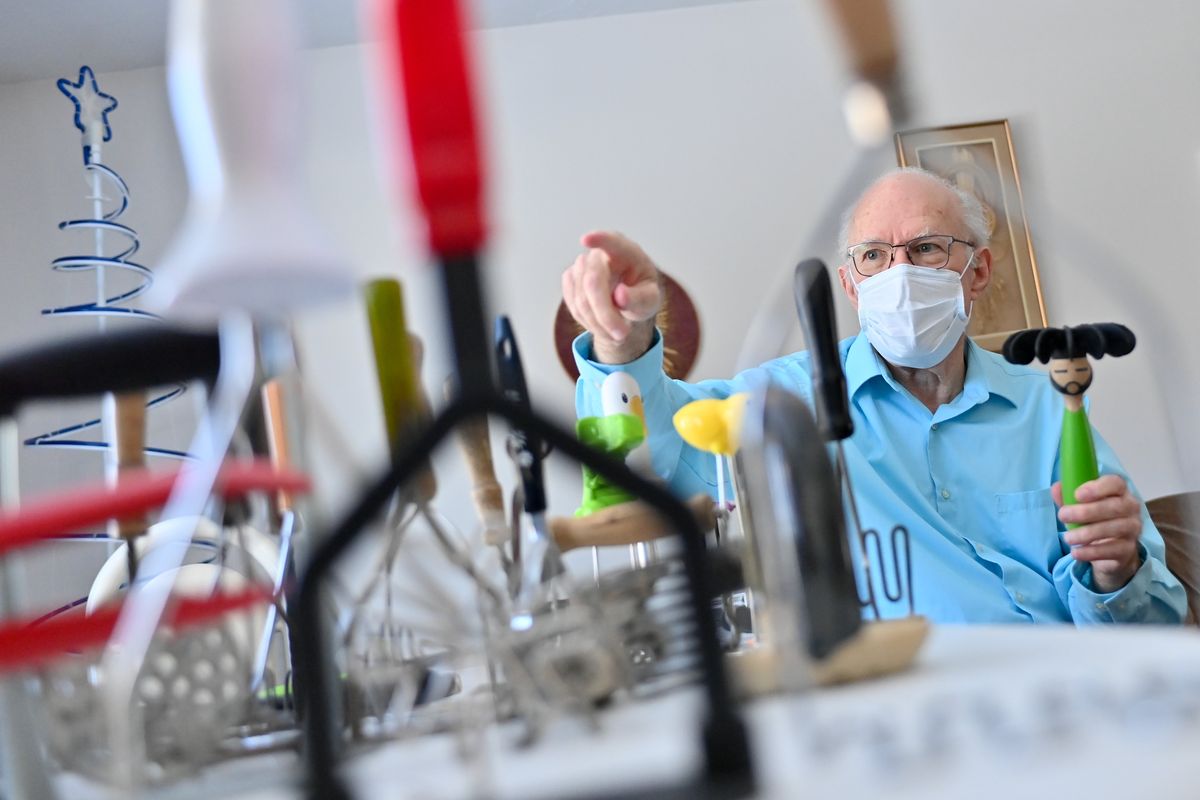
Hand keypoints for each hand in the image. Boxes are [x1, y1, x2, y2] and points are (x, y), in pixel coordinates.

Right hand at [562, 231, 661, 362]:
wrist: (627, 301)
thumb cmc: (642, 294)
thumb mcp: (651, 300)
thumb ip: (640, 299)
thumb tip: (620, 296)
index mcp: (626, 251)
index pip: (611, 242)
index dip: (599, 240)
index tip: (586, 239)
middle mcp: (600, 254)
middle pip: (592, 282)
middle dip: (605, 313)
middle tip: (622, 335)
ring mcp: (582, 266)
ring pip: (581, 299)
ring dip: (599, 323)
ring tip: (617, 332)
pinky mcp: (570, 279)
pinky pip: (573, 305)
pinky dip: (589, 322)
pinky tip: (603, 324)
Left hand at [1053, 474, 1142, 592]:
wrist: (1110, 551)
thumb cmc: (1093, 520)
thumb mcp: (1078, 507)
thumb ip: (1067, 496)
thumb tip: (1056, 487)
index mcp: (1119, 492)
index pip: (1115, 483)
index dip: (1097, 488)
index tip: (1077, 494)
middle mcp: (1130, 508)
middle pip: (1115, 506)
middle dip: (1086, 511)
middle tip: (1063, 516)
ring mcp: (1132, 529)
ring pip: (1114, 528)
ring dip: (1087, 533)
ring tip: (1068, 538)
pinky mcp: (1128, 549)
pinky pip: (1112, 550)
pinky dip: (1092, 552)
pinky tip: (1076, 552)